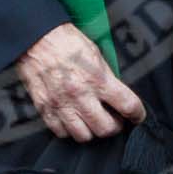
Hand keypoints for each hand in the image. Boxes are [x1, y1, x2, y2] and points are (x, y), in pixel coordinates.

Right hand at [15, 22, 146, 141]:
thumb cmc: (66, 41)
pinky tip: (72, 119)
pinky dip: (69, 129)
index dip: (138, 114)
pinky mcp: (44, 108)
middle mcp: (80, 95)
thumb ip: (107, 76)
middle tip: (113, 119)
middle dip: (115, 126)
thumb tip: (117, 95)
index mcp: (97, 78)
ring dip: (92, 130)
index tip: (137, 115)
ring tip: (92, 120)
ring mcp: (61, 104)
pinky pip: (61, 133)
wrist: (34, 37)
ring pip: (84, 136)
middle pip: (106, 129)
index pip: (128, 105)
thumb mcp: (95, 53)